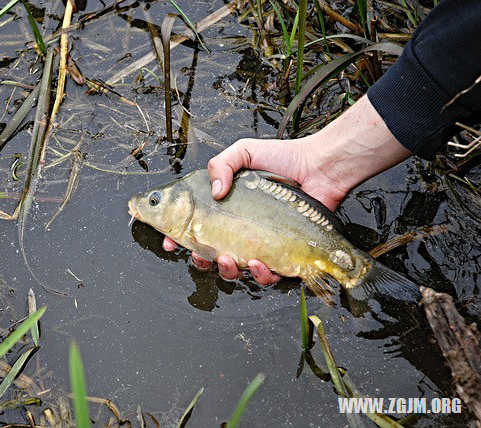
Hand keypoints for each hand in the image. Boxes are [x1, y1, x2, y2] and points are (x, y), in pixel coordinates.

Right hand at [164, 95, 411, 284]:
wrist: (320, 168)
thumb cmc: (284, 158)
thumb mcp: (245, 152)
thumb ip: (221, 164)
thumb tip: (215, 193)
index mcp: (225, 209)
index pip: (194, 227)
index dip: (179, 238)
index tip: (170, 242)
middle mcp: (240, 229)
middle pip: (210, 256)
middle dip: (200, 261)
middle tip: (200, 255)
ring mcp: (260, 244)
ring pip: (235, 270)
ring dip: (227, 271)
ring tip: (228, 260)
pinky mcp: (283, 255)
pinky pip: (267, 275)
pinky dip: (260, 274)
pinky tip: (260, 263)